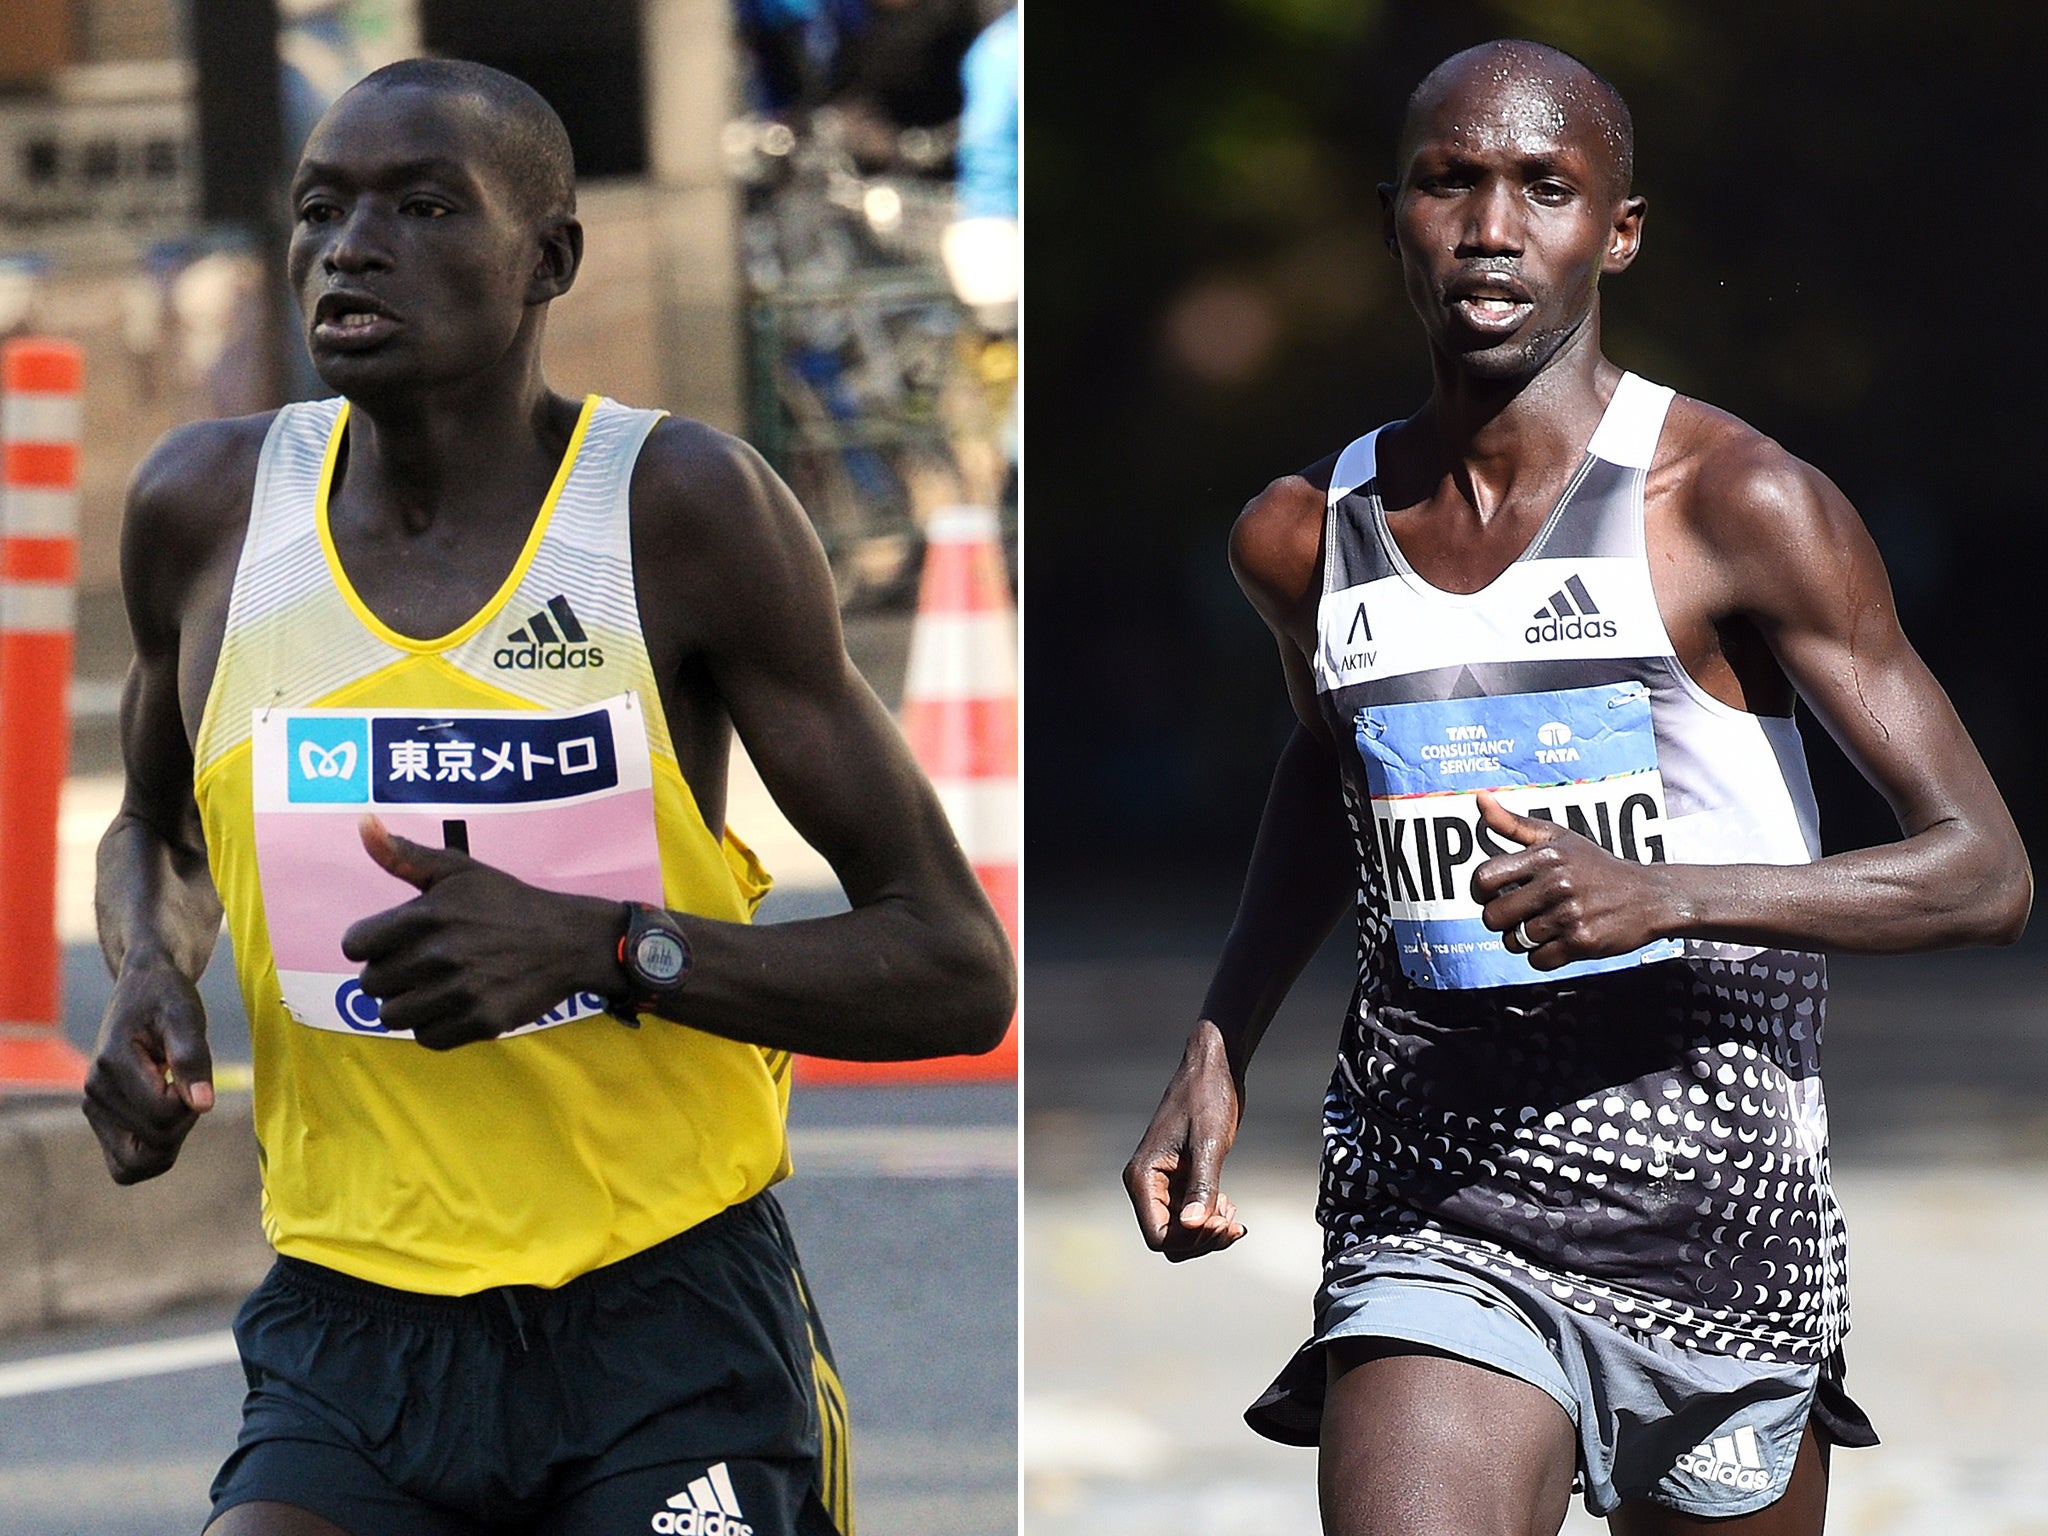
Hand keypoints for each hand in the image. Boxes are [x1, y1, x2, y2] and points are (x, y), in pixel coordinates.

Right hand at [83, 960, 214, 1183]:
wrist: (141, 990)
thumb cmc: (167, 998)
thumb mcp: (186, 1015)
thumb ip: (193, 1057)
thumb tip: (203, 1104)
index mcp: (113, 1064)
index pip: (163, 1115)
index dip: (192, 1103)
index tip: (193, 1073)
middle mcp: (95, 1092)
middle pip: (153, 1144)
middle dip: (184, 1124)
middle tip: (188, 1086)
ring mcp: (94, 1109)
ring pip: (137, 1163)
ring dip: (169, 1140)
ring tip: (176, 1099)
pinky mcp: (101, 1119)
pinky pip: (125, 1164)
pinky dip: (153, 1152)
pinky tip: (167, 1117)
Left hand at [340, 816, 623, 1049]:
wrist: (567, 940)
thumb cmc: (507, 902)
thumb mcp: (459, 870)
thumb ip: (404, 854)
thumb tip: (362, 821)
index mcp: (424, 915)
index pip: (355, 946)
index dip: (370, 945)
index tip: (393, 943)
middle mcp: (437, 954)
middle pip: (371, 985)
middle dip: (391, 976)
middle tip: (421, 966)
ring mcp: (459, 991)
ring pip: (393, 1017)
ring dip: (409, 1005)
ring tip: (435, 988)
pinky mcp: (481, 1020)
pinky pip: (427, 1038)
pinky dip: (436, 1026)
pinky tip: (456, 1005)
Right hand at [1124, 1020, 1248, 1260]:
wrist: (1214, 1068)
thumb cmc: (1207, 1098)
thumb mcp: (1209, 1144)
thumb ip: (1201, 1188)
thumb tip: (1194, 1227)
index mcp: (1143, 1176)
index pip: (1157, 1235)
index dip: (1189, 1240)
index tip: (1219, 1222)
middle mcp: (1147, 1184)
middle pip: (1169, 1239)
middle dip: (1201, 1239)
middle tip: (1233, 1222)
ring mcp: (1164, 1183)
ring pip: (1181, 1231)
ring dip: (1208, 1232)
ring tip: (1233, 1213)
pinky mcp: (1180, 1179)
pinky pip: (1190, 1215)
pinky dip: (1210, 1219)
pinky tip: (1231, 1207)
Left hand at [1470, 790, 1677, 968]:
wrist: (1648, 896)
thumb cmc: (1596, 866)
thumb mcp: (1558, 838)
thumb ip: (1513, 824)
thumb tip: (1480, 799)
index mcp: (1546, 856)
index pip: (1483, 878)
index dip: (1479, 891)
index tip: (1491, 894)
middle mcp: (1556, 884)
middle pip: (1492, 916)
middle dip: (1499, 919)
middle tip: (1516, 914)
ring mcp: (1569, 915)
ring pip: (1513, 941)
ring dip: (1522, 939)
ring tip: (1542, 925)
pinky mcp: (1581, 943)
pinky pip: (1536, 960)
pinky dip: (1542, 956)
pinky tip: (1557, 940)